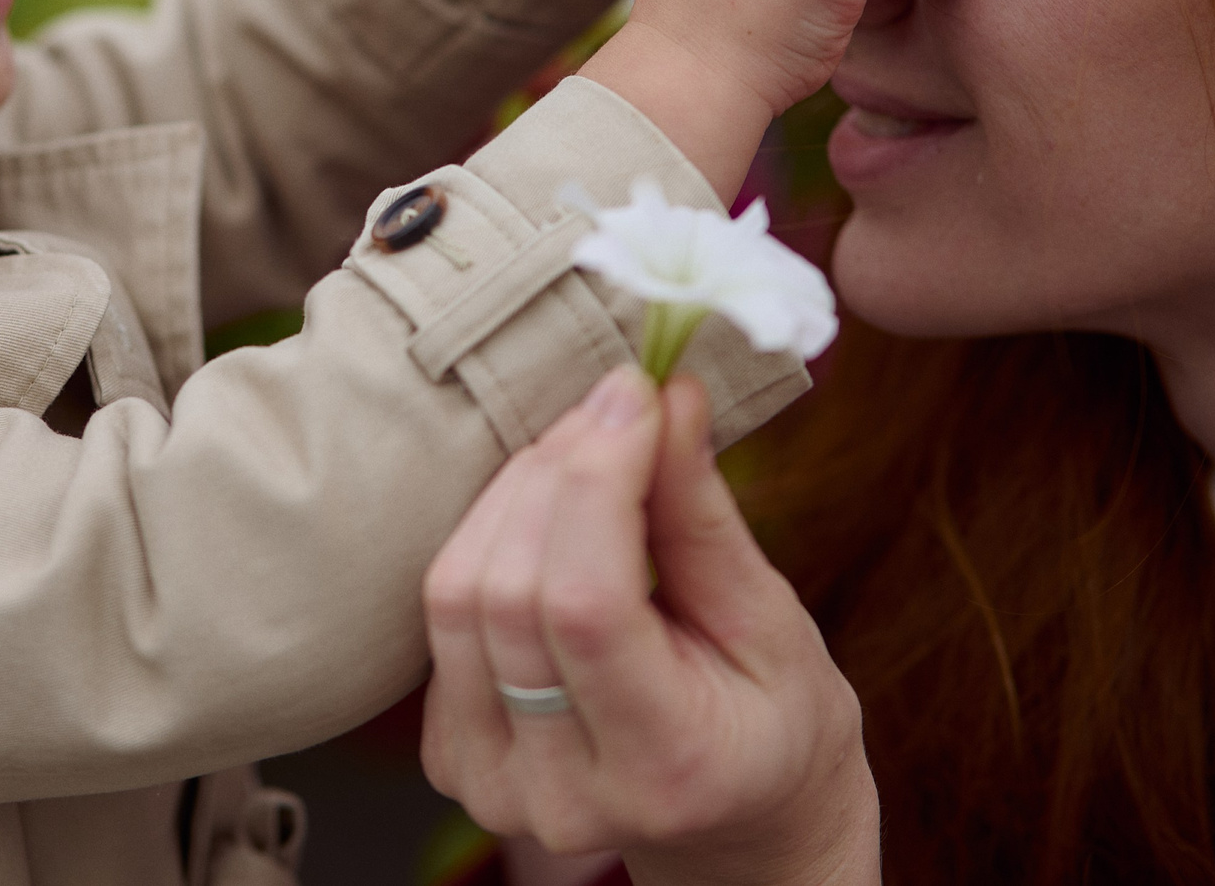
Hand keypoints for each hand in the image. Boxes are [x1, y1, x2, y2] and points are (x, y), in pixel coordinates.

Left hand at [421, 368, 879, 885]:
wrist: (736, 820)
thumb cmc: (771, 717)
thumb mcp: (771, 622)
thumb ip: (702, 515)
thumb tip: (667, 397)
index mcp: (666, 766)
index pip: (587, 606)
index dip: (597, 480)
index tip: (636, 394)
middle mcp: (561, 794)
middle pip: (507, 591)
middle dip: (556, 471)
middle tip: (616, 408)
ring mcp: (491, 783)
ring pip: (456, 594)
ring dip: (516, 493)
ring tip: (587, 453)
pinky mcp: (450, 756)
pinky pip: (443, 615)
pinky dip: (492, 540)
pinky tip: (552, 520)